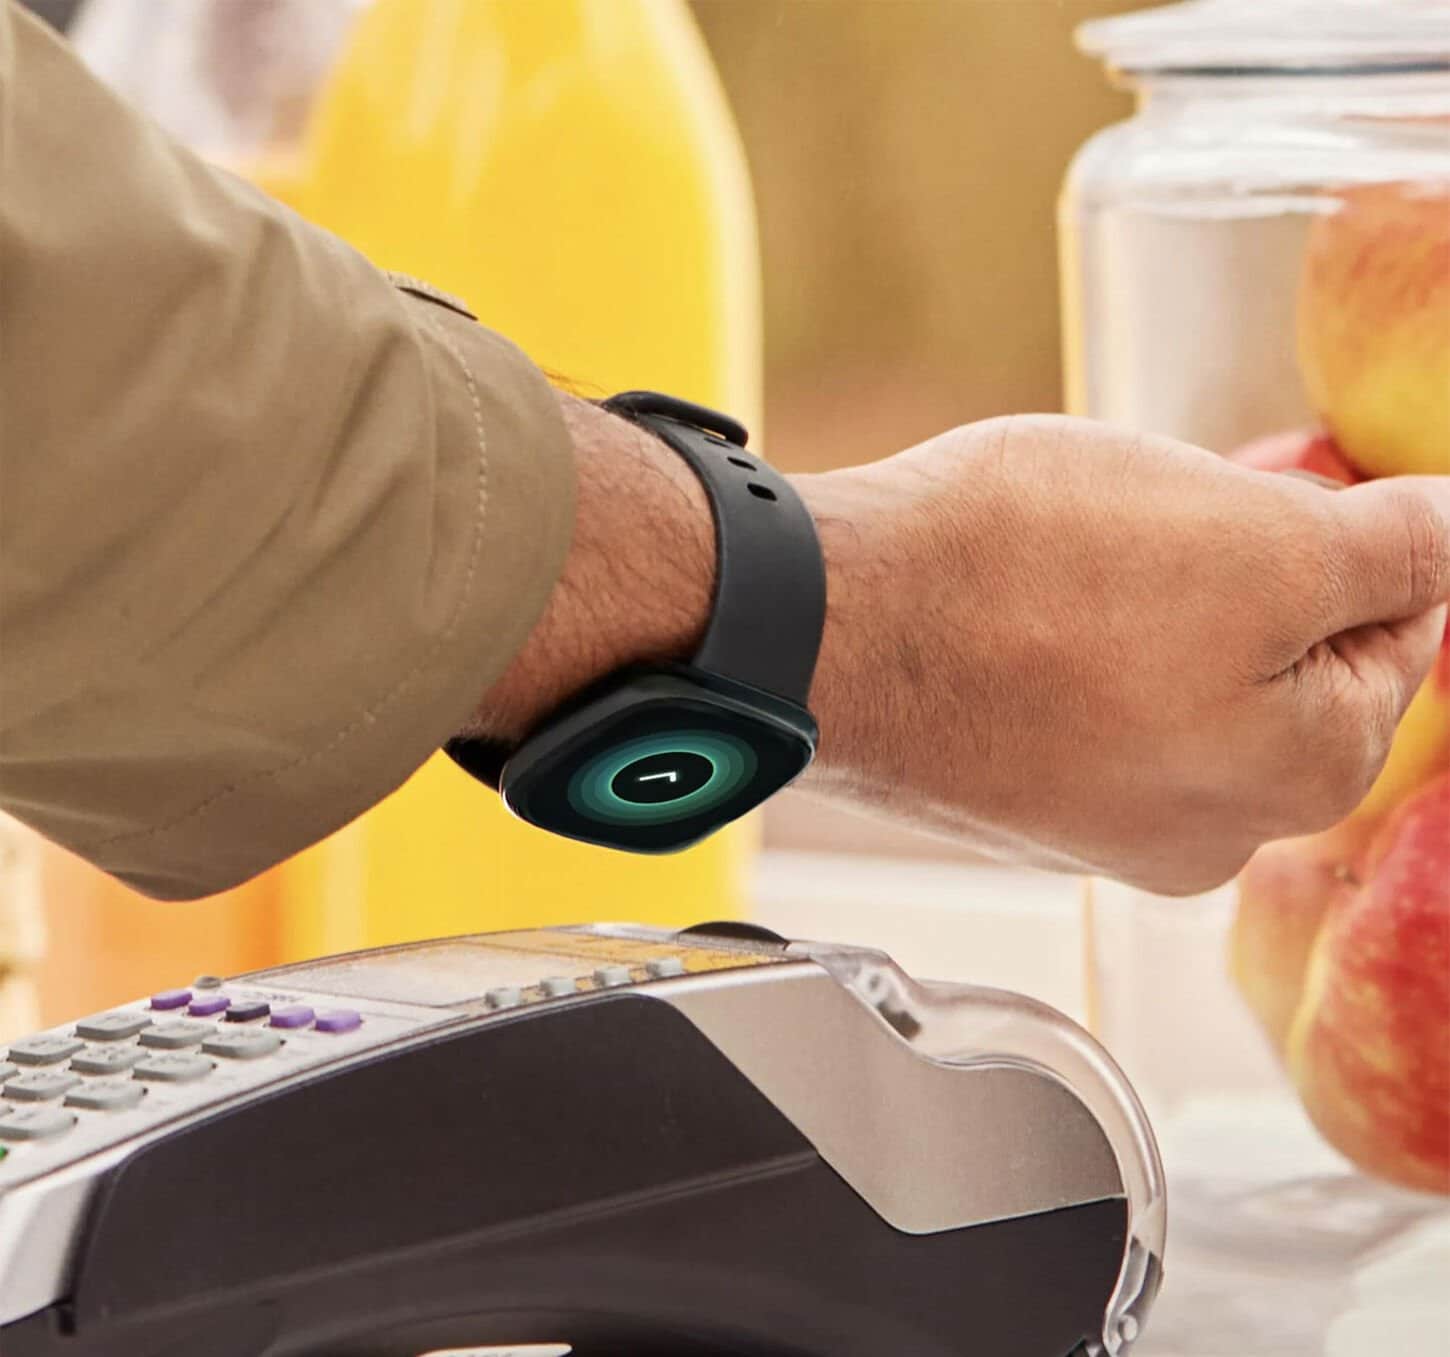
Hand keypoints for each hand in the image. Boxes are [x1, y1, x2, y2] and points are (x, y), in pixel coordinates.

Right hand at [798, 415, 1449, 894]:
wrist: (828, 626)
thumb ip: (1403, 545)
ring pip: (1184, 680)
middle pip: (1284, 664)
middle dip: (1252, 569)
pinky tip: (1030, 594)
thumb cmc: (1034, 577)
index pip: (1398, 634)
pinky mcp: (1018, 799)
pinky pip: (1095, 704)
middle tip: (1173, 499)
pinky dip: (1085, 641)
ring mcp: (1104, 826)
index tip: (1289, 477)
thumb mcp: (1263, 537)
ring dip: (1163, 599)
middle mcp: (1211, 833)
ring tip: (1086, 540)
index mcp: (1304, 776)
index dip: (1360, 533)